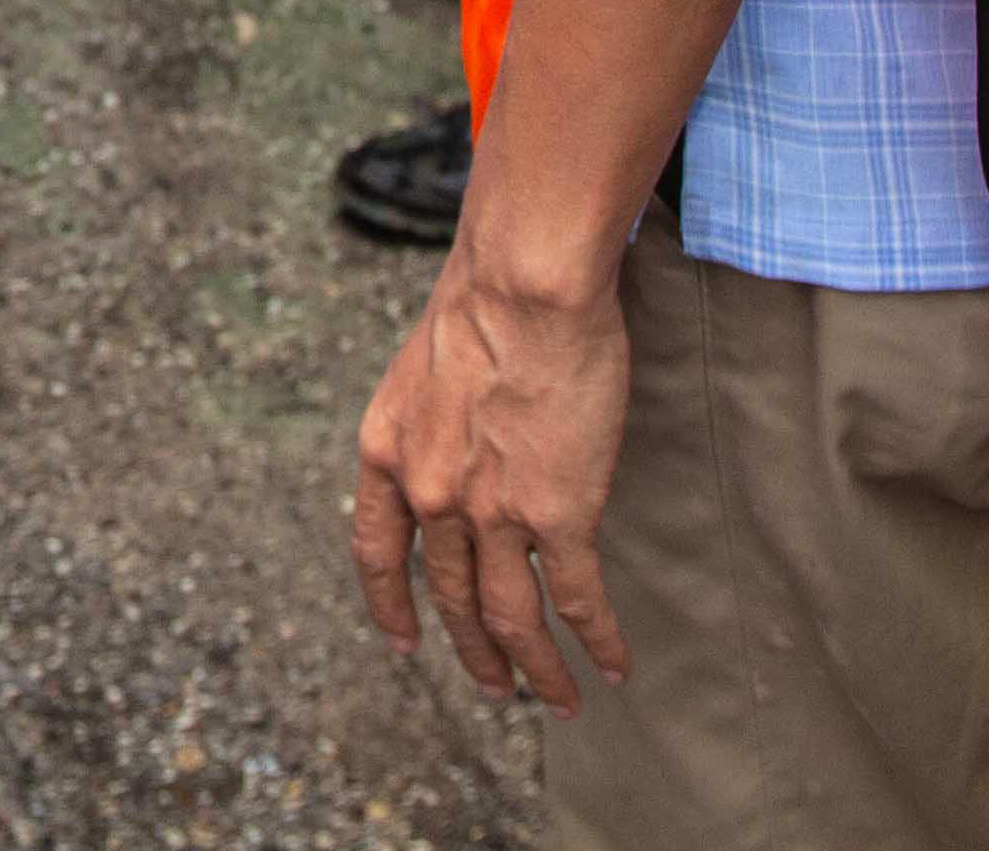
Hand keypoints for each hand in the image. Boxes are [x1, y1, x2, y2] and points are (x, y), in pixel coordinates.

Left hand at [351, 247, 635, 710]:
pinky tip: (614, 665)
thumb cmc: (485, 301)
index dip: (388, 603)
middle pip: (450, 597)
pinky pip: (576, 600)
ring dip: (536, 671)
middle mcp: (428, 493)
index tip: (405, 642)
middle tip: (497, 687)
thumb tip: (455, 445)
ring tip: (559, 701)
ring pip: (511, 618)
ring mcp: (489, 511)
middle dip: (476, 653)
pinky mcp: (556, 514)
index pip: (374, 550)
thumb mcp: (423, 368)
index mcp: (386, 452)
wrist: (522, 286)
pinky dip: (596, 641)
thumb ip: (430, 421)